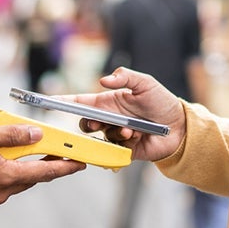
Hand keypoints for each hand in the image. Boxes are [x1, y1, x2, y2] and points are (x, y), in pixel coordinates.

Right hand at [0, 123, 85, 205]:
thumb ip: (11, 135)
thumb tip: (36, 135)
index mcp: (4, 177)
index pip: (44, 173)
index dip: (65, 167)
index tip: (81, 163)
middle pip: (31, 178)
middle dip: (45, 165)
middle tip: (56, 150)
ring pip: (15, 181)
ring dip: (22, 167)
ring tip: (23, 148)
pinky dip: (5, 171)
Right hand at [67, 68, 185, 161]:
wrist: (180, 127)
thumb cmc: (161, 102)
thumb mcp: (145, 83)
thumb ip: (125, 77)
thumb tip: (103, 80)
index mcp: (108, 102)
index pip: (80, 102)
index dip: (64, 102)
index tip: (49, 101)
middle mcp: (109, 119)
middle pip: (85, 123)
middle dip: (89, 123)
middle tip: (99, 122)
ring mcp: (115, 135)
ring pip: (99, 137)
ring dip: (112, 132)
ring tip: (130, 129)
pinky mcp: (123, 150)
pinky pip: (113, 149)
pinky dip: (123, 141)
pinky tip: (135, 135)